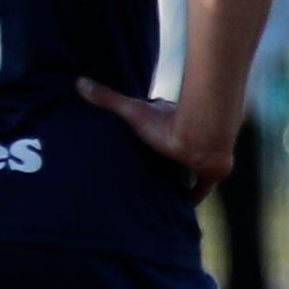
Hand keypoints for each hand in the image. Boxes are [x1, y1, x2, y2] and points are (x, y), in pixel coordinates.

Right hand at [77, 79, 231, 195]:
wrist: (202, 140)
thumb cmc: (167, 124)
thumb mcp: (133, 112)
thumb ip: (107, 99)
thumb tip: (78, 82)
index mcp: (171, 119)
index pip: (158, 121)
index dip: (147, 128)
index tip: (136, 135)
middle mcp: (189, 135)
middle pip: (172, 147)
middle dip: (160, 155)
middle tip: (144, 169)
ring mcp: (199, 154)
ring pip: (187, 166)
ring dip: (176, 175)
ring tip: (158, 190)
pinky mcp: (209, 173)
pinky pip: (201, 187)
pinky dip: (193, 195)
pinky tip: (182, 206)